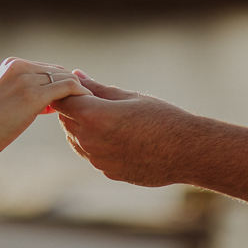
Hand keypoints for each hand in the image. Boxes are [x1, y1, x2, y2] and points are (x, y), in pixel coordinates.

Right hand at [0, 58, 91, 161]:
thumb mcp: (4, 100)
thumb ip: (24, 94)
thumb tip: (47, 102)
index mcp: (11, 64)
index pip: (46, 68)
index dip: (59, 82)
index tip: (68, 98)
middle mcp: (20, 66)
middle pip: (57, 71)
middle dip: (70, 85)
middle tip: (82, 102)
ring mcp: (27, 79)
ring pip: (64, 77)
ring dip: (77, 90)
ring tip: (86, 105)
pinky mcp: (34, 94)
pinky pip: (66, 87)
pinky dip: (79, 93)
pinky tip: (85, 104)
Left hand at [53, 72, 196, 186]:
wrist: (186, 152)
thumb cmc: (161, 118)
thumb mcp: (129, 96)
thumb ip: (98, 88)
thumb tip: (77, 75)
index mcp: (93, 116)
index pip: (62, 101)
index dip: (68, 92)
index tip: (82, 87)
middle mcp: (89, 140)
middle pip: (66, 120)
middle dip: (75, 108)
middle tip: (97, 98)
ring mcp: (97, 160)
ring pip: (76, 139)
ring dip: (83, 126)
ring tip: (110, 117)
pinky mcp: (107, 172)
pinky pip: (91, 154)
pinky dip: (96, 143)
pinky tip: (119, 136)